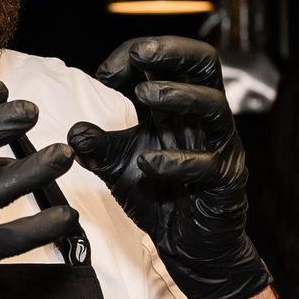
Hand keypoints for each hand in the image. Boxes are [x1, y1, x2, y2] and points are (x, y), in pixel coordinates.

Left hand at [67, 36, 271, 298]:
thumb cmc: (158, 197)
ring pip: (214, 107)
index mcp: (179, 107)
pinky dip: (176, 162)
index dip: (137, 55)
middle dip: (174, 51)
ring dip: (179, 96)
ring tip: (145, 95)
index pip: (169, 60)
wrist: (188, 248)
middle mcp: (203, 120)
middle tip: (140, 54)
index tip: (105, 72)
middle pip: (206, 64)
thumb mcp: (117, 167)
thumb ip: (96, 146)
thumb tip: (73, 130)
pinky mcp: (225, 183)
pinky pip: (208, 165)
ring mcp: (220, 149)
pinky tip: (147, 164)